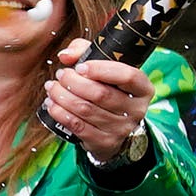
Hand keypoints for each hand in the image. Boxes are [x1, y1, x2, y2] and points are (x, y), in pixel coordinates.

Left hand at [44, 44, 160, 157]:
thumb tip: (65, 55)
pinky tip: (52, 105)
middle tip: (61, 75)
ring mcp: (121, 128)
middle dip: (74, 82)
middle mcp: (136, 110)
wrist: (114, 128)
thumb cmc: (109, 91)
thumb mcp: (104, 68)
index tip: (80, 66)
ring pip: (86, 110)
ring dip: (63, 97)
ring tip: (52, 88)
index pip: (128, 76)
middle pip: (101, 94)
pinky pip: (78, 126)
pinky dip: (61, 113)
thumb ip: (85, 52)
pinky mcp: (105, 142)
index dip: (102, 69)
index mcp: (143, 89)